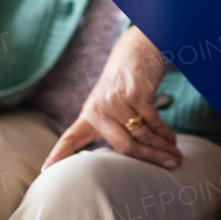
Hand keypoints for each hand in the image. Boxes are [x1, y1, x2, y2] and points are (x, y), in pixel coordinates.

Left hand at [42, 27, 182, 169]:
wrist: (135, 49)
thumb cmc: (124, 82)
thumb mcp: (109, 102)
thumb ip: (111, 125)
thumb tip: (129, 155)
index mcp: (90, 114)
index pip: (71, 138)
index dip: (59, 155)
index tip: (45, 170)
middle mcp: (99, 109)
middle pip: (124, 146)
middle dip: (149, 159)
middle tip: (167, 167)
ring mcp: (118, 101)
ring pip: (142, 135)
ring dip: (162, 148)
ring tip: (175, 157)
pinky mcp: (136, 94)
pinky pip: (153, 121)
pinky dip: (165, 133)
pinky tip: (172, 140)